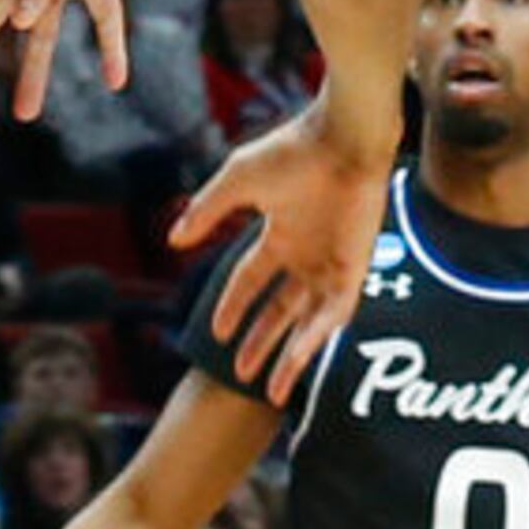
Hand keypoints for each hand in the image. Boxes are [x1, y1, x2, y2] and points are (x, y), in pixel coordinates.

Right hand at [167, 103, 391, 404]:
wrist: (341, 140)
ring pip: (308, 322)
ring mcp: (330, 263)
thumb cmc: (291, 151)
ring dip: (290, 355)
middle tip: (241, 375)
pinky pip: (335, 314)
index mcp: (279, 233)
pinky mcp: (355, 268)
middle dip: (260, 343)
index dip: (234, 307)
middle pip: (280, 310)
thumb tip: (174, 241)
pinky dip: (316, 337)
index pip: (250, 279)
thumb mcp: (237, 182)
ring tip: (270, 389)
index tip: (217, 335)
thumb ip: (207, 211)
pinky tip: (296, 358)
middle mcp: (305, 253)